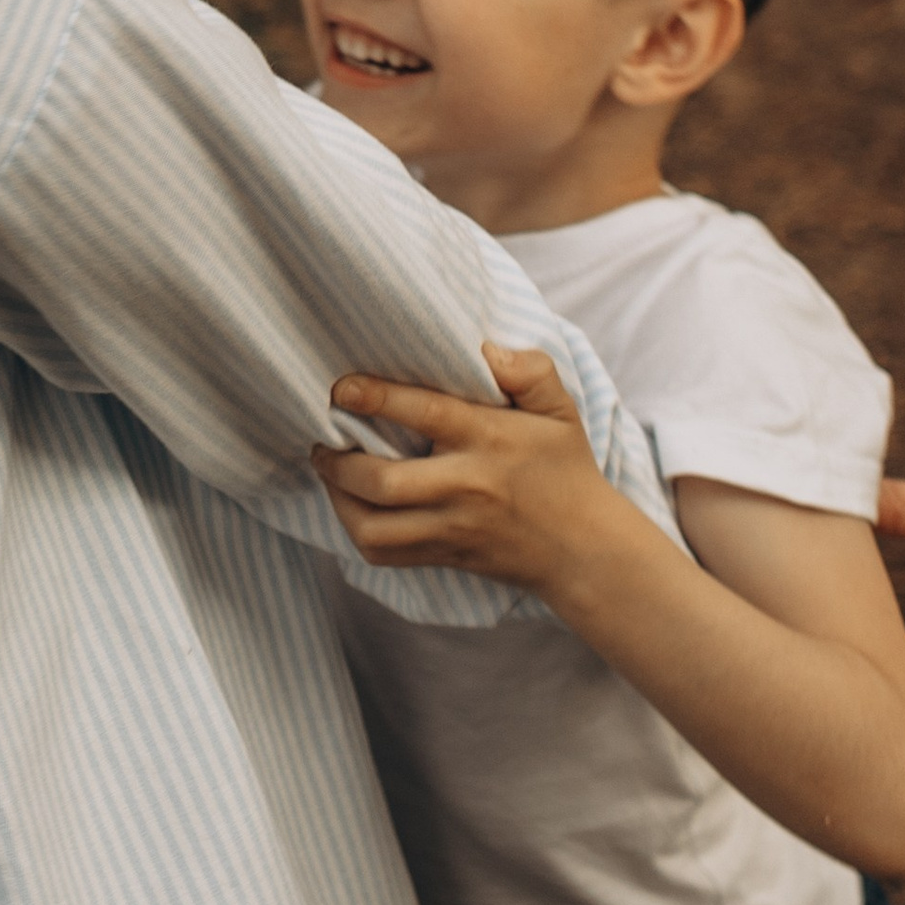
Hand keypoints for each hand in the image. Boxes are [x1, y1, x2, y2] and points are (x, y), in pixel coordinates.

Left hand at [312, 343, 636, 590]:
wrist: (582, 549)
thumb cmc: (565, 470)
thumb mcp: (561, 410)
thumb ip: (530, 370)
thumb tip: (486, 348)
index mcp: (490, 439)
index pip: (425, 413)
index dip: (376, 397)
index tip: (340, 387)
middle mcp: (466, 486)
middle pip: (384, 482)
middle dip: (339, 462)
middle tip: (322, 437)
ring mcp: (452, 528)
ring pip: (374, 528)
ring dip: (338, 500)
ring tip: (329, 471)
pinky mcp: (444, 556)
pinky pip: (383, 554)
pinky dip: (356, 531)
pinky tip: (351, 505)